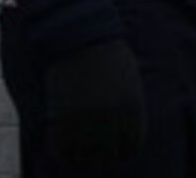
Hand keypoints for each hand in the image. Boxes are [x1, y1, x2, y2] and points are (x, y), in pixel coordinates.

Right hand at [44, 38, 145, 167]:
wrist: (80, 37)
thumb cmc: (108, 53)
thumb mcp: (130, 77)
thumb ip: (131, 104)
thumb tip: (129, 129)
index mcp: (134, 108)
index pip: (132, 146)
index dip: (122, 146)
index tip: (114, 143)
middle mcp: (113, 119)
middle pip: (108, 155)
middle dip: (102, 152)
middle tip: (93, 147)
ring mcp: (86, 121)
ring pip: (83, 157)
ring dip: (80, 154)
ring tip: (77, 146)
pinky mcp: (61, 119)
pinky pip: (60, 150)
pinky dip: (61, 150)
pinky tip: (62, 142)